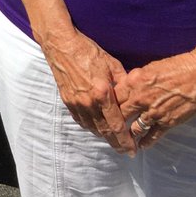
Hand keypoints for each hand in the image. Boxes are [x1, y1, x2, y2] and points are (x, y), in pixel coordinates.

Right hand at [40, 27, 136, 153]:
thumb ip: (124, 83)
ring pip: (92, 128)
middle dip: (117, 143)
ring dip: (103, 136)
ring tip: (113, 140)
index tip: (133, 149)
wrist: (61, 45)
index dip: (126, 140)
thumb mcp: (112, 64)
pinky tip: (97, 127)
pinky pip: (80, 120)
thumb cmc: (88, 51)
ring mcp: (76, 102)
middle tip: (126, 151)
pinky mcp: (67, 100)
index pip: (116, 124)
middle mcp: (88, 102)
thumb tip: (134, 95)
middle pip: (104, 131)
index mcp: (102, 93)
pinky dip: (90, 126)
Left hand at [115, 49, 195, 148]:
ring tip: (122, 140)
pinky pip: (153, 135)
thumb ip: (135, 80)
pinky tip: (140, 146)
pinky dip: (145, 142)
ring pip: (134, 128)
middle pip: (119, 114)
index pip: (112, 96)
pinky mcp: (168, 122)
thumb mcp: (149, 68)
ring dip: (128, 135)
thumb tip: (124, 88)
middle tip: (108, 128)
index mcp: (134, 81)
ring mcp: (154, 112)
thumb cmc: (177, 66)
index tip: (102, 110)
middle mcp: (140, 98)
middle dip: (113, 122)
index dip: (105, 104)